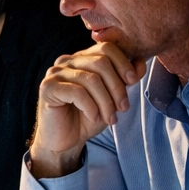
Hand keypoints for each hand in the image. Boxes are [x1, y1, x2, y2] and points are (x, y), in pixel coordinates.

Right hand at [28, 43, 142, 178]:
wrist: (66, 141)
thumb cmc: (87, 117)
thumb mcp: (113, 98)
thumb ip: (125, 80)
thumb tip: (140, 63)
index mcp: (82, 59)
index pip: (106, 48)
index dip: (123, 63)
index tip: (132, 82)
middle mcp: (67, 61)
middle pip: (100, 61)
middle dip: (117, 87)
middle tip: (123, 108)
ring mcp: (55, 73)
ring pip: (90, 79)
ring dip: (106, 102)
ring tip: (110, 118)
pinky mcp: (47, 88)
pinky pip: (76, 92)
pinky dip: (90, 107)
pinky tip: (93, 117)